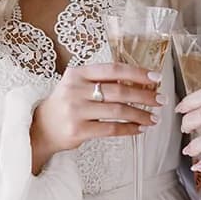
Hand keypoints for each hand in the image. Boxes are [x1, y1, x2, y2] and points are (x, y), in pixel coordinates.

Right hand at [31, 63, 161, 172]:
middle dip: (144, 95)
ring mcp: (76, 110)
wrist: (40, 129)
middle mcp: (75, 89)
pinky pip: (110, 129)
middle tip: (160, 101)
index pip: (113, 69)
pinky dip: (128, 129)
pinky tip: (139, 129)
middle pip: (119, 90)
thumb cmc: (65, 105)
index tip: (155, 78)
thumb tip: (137, 81)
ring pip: (117, 110)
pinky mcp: (78, 130)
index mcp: (78, 73)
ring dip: (140, 114)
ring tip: (153, 118)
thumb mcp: (77, 85)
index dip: (137, 73)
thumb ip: (101, 81)